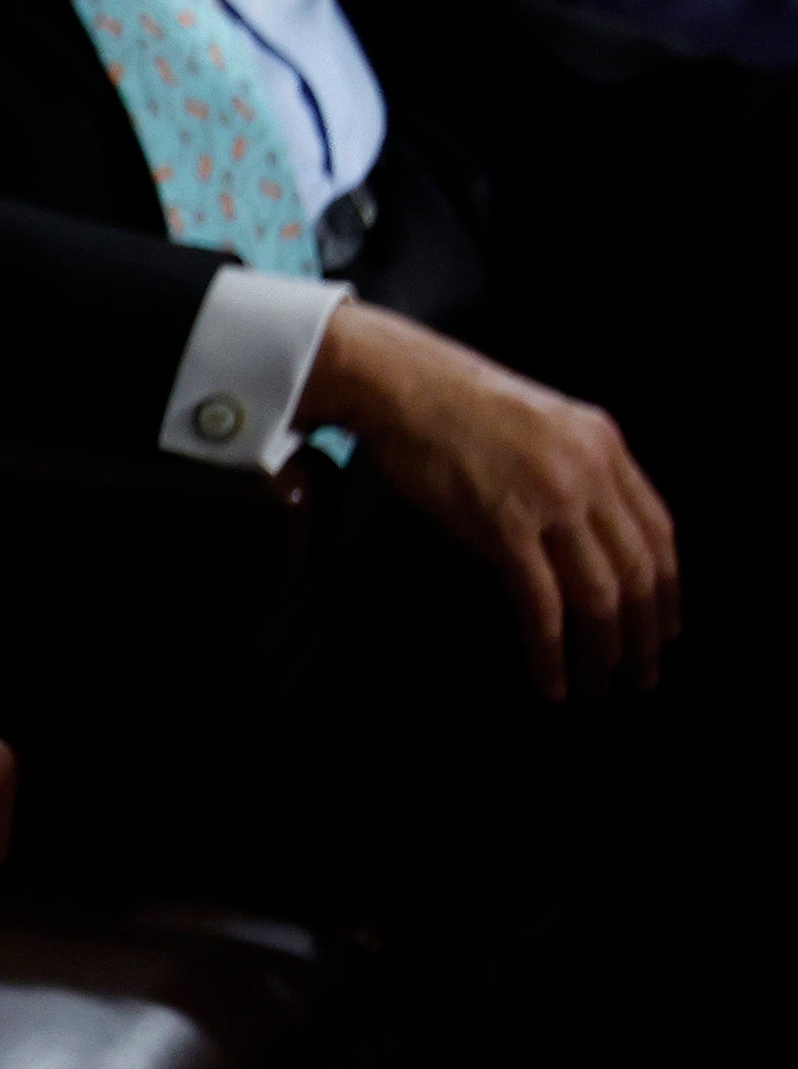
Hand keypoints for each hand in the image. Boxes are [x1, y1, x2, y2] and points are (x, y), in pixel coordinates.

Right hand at [302, 301, 680, 698]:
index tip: (662, 628)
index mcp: (604, 446)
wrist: (402, 383)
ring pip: (598, 594)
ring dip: (604, 651)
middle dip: (644, 634)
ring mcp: (548, 498)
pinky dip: (551, 649)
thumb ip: (572, 471)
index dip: (666, 590)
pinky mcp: (502, 524)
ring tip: (598, 685)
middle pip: (637, 571)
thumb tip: (582, 537)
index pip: (658, 532)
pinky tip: (550, 677)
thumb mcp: (540, 425)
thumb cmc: (454, 405)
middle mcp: (589, 473)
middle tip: (640, 674)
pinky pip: (542, 602)